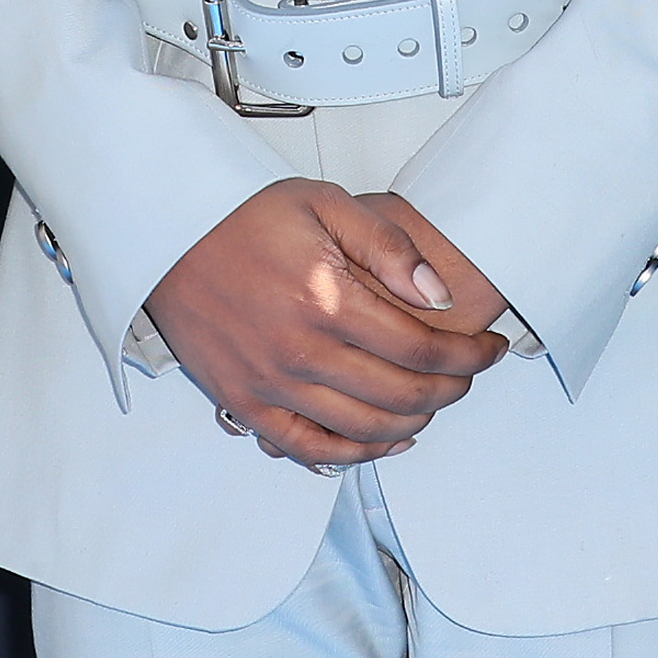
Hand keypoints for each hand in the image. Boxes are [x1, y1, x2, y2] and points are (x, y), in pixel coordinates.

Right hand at [143, 178, 505, 467]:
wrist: (168, 235)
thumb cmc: (243, 216)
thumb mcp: (324, 204)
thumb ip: (389, 247)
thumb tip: (438, 295)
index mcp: (327, 300)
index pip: (421, 349)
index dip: (469, 357)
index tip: (490, 349)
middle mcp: (301, 352)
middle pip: (401, 395)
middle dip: (450, 389)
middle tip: (468, 373)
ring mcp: (270, 384)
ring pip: (364, 429)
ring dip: (413, 423)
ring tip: (434, 401)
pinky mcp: (245, 402)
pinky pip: (309, 449)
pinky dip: (355, 454)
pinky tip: (385, 441)